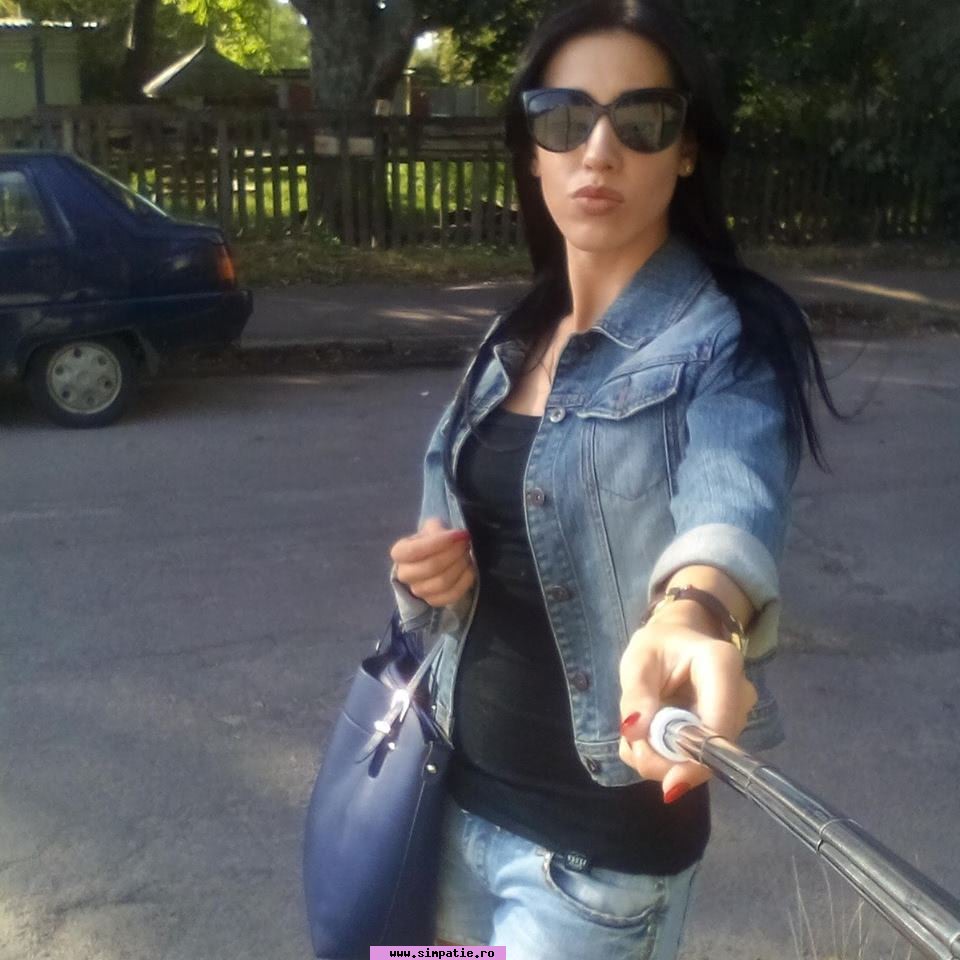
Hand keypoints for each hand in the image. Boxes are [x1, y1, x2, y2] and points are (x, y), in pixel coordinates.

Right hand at [389, 517, 474, 606]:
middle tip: (465, 543)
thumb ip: (438, 528)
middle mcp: (404, 574)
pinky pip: (451, 595)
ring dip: (460, 566)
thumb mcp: (432, 527)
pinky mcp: (433, 601)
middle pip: (431, 567)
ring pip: (442, 582)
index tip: (459, 534)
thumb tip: (453, 535)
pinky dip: (464, 581)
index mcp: (400, 552)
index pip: (414, 550)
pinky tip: (469, 568)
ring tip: (467, 554)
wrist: (435, 557)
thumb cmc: (432, 541)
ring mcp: (418, 590)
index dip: (439, 542)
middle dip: (454, 553)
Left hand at [617, 620, 757, 801]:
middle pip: (711, 752)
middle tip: (631, 743)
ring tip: (638, 729)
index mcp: (721, 664)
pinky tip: (650, 734)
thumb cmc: (658, 647)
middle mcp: (738, 695)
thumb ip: (636, 695)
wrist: (677, 643)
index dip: (696, 761)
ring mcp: (734, 718)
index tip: (668, 785)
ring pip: (700, 761)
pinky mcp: (723, 734)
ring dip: (661, 758)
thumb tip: (635, 733)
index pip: (718, 726)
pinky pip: (694, 760)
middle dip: (666, 761)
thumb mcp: (637, 662)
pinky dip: (665, 758)